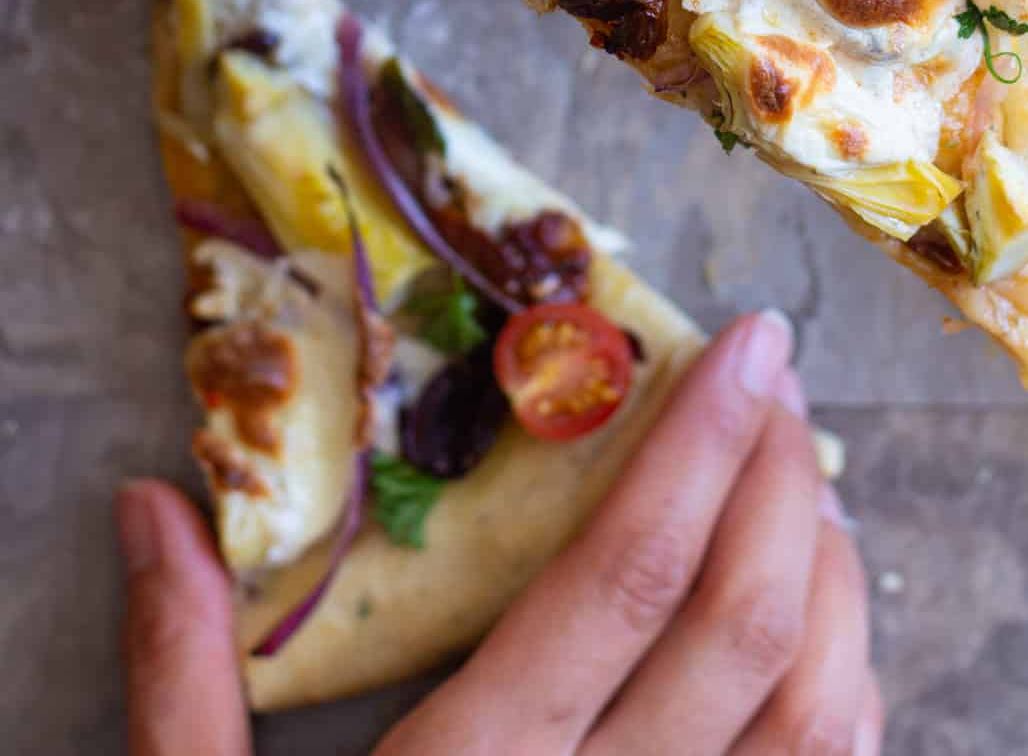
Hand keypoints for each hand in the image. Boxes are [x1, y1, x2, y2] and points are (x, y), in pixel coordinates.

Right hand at [119, 313, 879, 755]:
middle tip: (778, 378)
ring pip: (821, 715)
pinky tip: (828, 629)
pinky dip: (851, 693)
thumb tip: (147, 501)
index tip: (743, 342)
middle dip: (784, 478)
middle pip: (744, 627)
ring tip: (812, 480)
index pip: (621, 579)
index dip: (698, 444)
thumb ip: (182, 674)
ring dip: (838, 576)